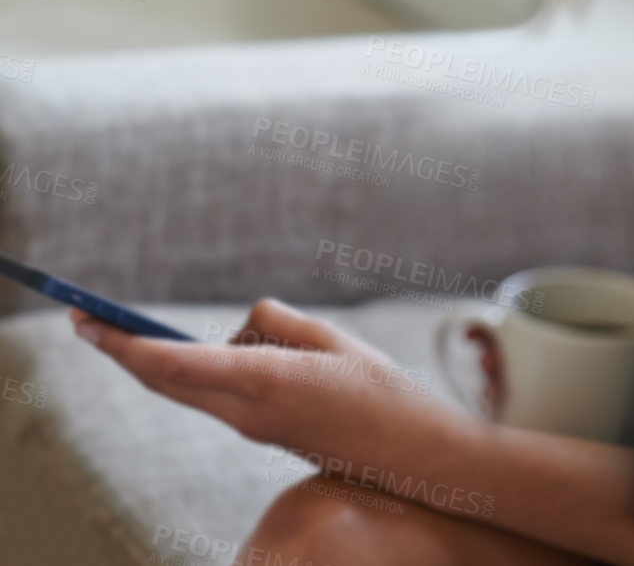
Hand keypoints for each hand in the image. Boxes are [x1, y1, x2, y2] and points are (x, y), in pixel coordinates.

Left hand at [70, 297, 435, 465]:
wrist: (408, 453)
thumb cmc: (381, 390)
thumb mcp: (332, 337)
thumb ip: (277, 322)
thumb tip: (240, 326)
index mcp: (267, 381)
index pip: (178, 363)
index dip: (128, 343)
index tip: (90, 323)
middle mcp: (248, 410)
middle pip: (166, 380)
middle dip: (121, 351)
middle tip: (83, 321)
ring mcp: (250, 426)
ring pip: (188, 386)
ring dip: (169, 356)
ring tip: (183, 331)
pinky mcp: (259, 431)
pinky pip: (213, 394)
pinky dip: (196, 369)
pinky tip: (209, 351)